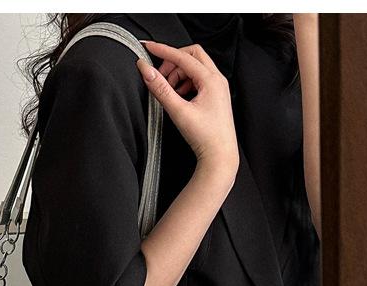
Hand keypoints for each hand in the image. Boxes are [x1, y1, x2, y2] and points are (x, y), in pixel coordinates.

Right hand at [136, 40, 238, 178]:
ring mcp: (218, 87)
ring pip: (195, 68)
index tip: (148, 47)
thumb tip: (147, 71)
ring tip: (170, 93)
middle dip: (173, 63)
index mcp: (211, 80)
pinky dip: (185, 84)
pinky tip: (179, 98)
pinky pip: (198, 80)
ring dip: (178, 75)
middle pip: (192, 56)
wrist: (219, 156)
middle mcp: (217, 80)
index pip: (183, 56)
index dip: (163, 51)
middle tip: (160, 76)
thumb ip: (161, 89)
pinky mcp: (215, 96)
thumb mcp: (178, 111)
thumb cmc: (205, 137)